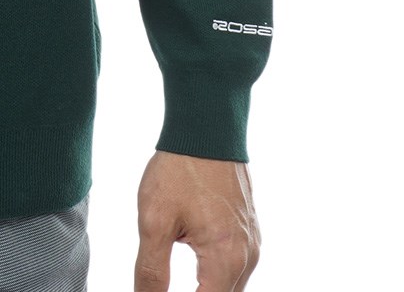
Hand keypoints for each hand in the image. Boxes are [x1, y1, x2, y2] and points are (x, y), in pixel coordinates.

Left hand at [134, 150, 259, 291]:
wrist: (207, 128)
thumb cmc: (180, 169)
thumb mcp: (155, 220)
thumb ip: (151, 270)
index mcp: (225, 260)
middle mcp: (247, 258)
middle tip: (158, 287)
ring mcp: (252, 244)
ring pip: (231, 288)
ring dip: (207, 290)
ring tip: (172, 282)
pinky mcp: (249, 231)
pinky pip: (236, 269)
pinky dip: (216, 278)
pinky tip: (196, 273)